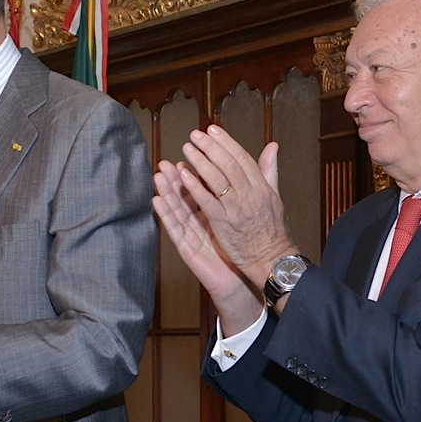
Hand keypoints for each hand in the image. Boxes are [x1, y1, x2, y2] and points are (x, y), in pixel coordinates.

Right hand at [153, 161, 264, 333]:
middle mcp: (199, 220)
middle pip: (185, 195)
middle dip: (175, 177)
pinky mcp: (188, 248)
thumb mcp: (248, 212)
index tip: (192, 149)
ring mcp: (192, 233)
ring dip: (166, 191)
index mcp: (213, 210)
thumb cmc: (246, 244)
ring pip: (176, 208)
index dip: (196, 168)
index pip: (201, 185)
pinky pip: (175, 229)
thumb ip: (252, 186)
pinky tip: (157, 201)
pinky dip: (165, 214)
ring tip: (158, 174)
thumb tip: (264, 161)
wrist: (248, 272)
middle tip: (166, 160)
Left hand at [174, 126, 296, 285]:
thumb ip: (269, 170)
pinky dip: (195, 186)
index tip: (213, 130)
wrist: (270, 258)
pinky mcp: (224, 223)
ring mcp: (236, 208)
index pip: (242, 158)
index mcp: (261, 187)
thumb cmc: (272, 229)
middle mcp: (250, 194)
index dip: (226, 142)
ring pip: (217, 179)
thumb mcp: (274, 196)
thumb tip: (272, 146)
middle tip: (196, 135)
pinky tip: (183, 175)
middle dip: (211, 147)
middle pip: (228, 164)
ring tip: (187, 148)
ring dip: (200, 162)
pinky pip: (207, 201)